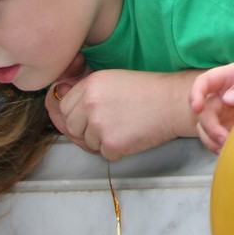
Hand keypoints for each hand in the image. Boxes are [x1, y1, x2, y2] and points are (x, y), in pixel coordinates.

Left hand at [47, 69, 200, 159]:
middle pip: (71, 128)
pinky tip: (132, 135)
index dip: (75, 114)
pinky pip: (104, 154)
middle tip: (109, 125)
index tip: (88, 117)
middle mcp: (90, 104)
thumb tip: (59, 100)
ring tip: (124, 127)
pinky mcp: (111, 144)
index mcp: (89, 85)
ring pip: (87, 143)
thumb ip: (86, 91)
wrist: (173, 102)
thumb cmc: (147, 90)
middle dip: (85, 130)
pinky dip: (117, 150)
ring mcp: (99, 125)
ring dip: (102, 140)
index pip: (64, 107)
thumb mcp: (113, 80)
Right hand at [188, 60, 233, 152]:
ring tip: (226, 149)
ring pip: (206, 128)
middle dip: (210, 126)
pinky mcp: (233, 128)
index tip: (196, 107)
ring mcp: (228, 113)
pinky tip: (230, 150)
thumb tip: (227, 99)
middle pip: (204, 111)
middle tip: (223, 139)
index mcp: (230, 77)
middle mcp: (224, 95)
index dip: (195, 93)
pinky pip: (219, 139)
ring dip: (212, 140)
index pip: (204, 82)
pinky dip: (220, 146)